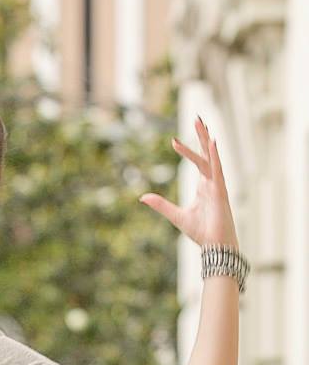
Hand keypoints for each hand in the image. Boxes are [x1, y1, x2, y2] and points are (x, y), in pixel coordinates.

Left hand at [139, 115, 239, 254]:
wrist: (214, 246)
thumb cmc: (202, 232)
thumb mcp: (176, 215)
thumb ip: (161, 204)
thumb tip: (143, 197)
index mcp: (204, 186)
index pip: (197, 161)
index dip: (187, 150)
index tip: (173, 140)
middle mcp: (212, 182)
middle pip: (206, 154)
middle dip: (201, 136)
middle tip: (196, 118)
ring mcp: (217, 185)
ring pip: (210, 157)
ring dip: (205, 140)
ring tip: (200, 123)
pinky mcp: (221, 191)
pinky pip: (217, 170)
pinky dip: (214, 156)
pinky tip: (212, 142)